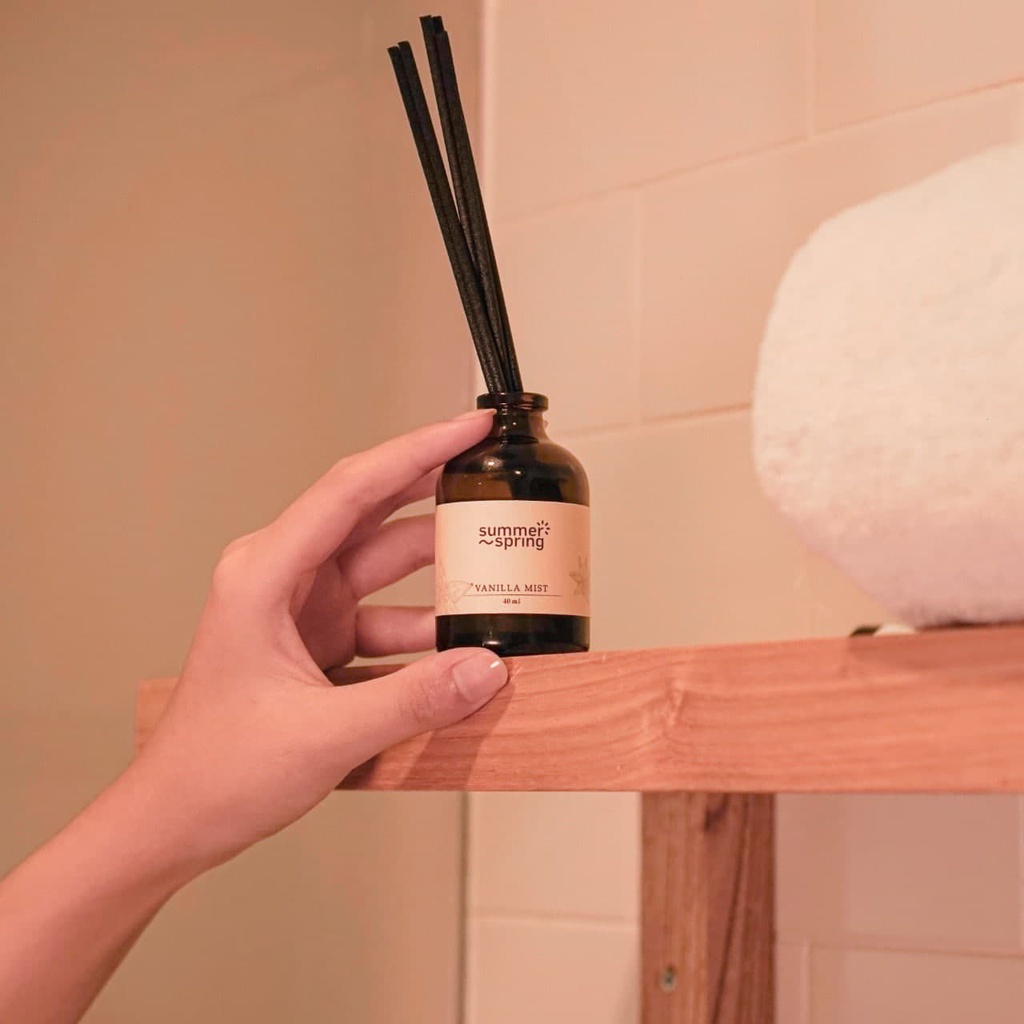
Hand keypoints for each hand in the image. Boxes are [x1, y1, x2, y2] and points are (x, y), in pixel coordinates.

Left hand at [126, 408, 506, 876]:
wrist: (178, 820)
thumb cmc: (216, 769)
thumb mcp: (323, 734)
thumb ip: (412, 700)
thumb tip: (484, 668)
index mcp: (266, 573)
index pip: (353, 488)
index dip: (418, 450)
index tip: (470, 429)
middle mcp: (285, 578)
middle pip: (375, 517)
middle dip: (439, 498)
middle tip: (497, 482)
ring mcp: (304, 610)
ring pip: (387, 571)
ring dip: (440, 578)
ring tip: (498, 578)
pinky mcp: (320, 642)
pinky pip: (386, 618)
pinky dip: (425, 630)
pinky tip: (464, 645)